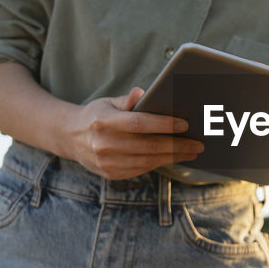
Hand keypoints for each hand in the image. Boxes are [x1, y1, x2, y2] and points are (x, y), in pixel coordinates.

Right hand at [64, 87, 204, 179]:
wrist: (70, 137)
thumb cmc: (96, 115)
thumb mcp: (108, 102)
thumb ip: (128, 100)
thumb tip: (142, 93)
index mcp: (103, 121)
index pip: (139, 124)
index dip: (163, 124)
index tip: (185, 124)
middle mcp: (104, 144)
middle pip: (148, 146)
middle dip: (177, 145)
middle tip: (198, 143)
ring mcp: (107, 162)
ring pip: (147, 161)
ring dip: (173, 157)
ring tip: (191, 151)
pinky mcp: (111, 174)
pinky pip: (141, 170)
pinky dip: (160, 164)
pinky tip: (174, 157)